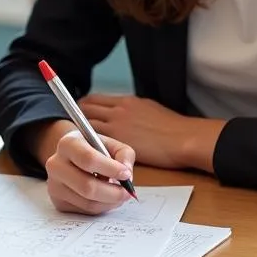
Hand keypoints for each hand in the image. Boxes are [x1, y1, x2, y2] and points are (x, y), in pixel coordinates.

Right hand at [44, 128, 136, 214]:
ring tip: (118, 194)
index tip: (126, 174)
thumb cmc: (94, 150)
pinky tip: (106, 198)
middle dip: (113, 192)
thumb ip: (124, 155)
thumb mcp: (110, 145)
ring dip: (110, 202)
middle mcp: (55, 164)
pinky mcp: (58, 202)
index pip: (88, 159)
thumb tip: (127, 175)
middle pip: (87, 186)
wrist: (71, 159)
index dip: (111, 169)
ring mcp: (54, 185)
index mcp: (68, 144)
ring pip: (88, 202)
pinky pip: (86, 211)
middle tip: (127, 192)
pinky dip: (102, 207)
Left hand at [80, 93, 223, 170]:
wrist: (184, 138)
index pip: (93, 100)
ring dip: (81, 135)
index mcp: (125, 101)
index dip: (83, 107)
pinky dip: (91, 149)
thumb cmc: (173, 126)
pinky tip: (90, 156)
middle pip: (85, 110)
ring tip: (78, 145)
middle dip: (76, 119)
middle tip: (73, 131)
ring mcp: (117, 127)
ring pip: (87, 127)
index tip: (79, 114)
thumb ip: (132, 109)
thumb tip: (123, 113)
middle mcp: (117, 111)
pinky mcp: (121, 143)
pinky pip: (97, 143)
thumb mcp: (149, 107)